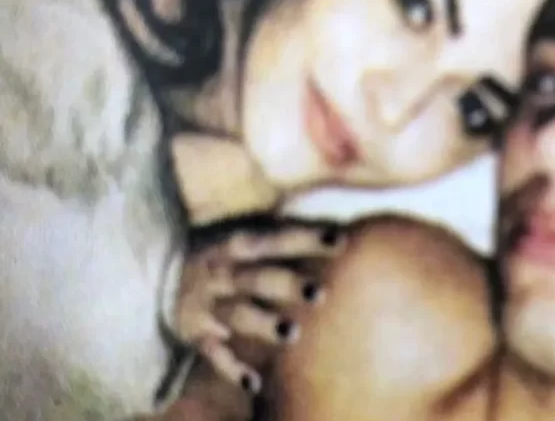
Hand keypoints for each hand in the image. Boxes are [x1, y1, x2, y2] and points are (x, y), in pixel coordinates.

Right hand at [172, 220, 344, 392]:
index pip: (275, 239)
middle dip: (287, 285)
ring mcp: (209, 305)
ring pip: (237, 315)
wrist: (159, 278)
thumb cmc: (219, 256)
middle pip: (257, 278)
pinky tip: (255, 383)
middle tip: (320, 294)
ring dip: (263, 324)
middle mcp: (222, 274)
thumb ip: (279, 233)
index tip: (339, 240)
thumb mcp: (240, 237)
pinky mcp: (198, 335)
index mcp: (235, 245)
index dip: (306, 238)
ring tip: (292, 333)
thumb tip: (334, 227)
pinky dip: (233, 370)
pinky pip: (215, 354)